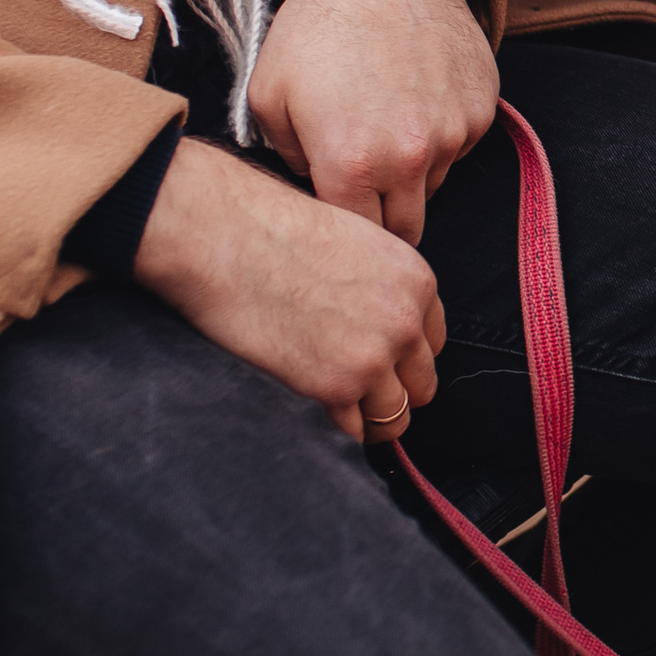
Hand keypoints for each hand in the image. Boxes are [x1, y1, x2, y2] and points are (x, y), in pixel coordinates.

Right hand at [134, 140, 444, 442]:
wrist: (223, 234)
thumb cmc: (272, 227)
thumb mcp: (354, 243)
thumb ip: (378, 286)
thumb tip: (373, 325)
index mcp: (416, 281)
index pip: (431, 342)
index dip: (404, 357)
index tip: (382, 364)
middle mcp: (405, 321)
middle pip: (421, 382)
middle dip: (393, 390)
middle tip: (361, 393)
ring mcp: (373, 357)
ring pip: (394, 415)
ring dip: (370, 418)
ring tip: (342, 411)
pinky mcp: (334, 385)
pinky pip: (352, 428)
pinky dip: (336, 425)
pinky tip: (316, 409)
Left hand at [247, 0, 499, 245]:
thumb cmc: (316, 28)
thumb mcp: (268, 97)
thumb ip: (286, 162)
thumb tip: (312, 184)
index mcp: (352, 166)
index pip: (359, 240)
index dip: (345, 232)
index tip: (337, 210)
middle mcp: (411, 159)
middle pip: (408, 230)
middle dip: (384, 215)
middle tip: (362, 179)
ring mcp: (454, 133)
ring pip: (436, 184)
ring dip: (413, 170)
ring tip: (386, 118)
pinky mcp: (482, 108)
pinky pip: (460, 144)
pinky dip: (440, 133)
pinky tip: (414, 93)